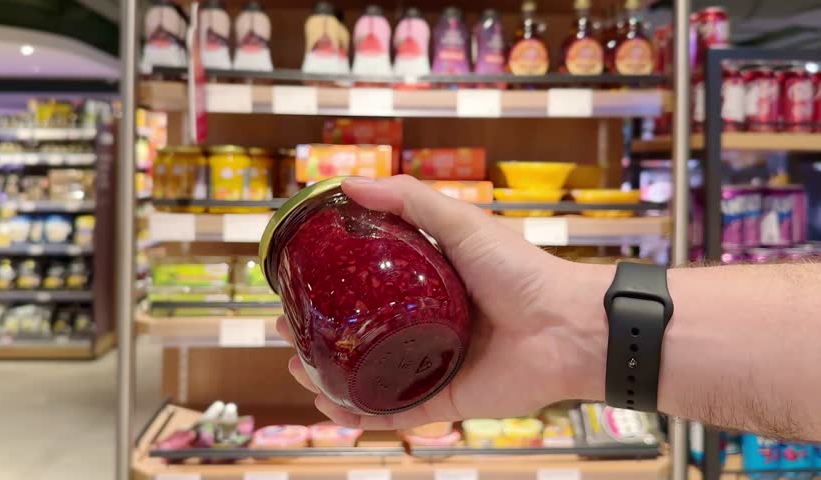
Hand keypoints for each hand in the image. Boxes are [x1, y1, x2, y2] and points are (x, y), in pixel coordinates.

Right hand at [276, 175, 609, 428]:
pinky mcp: (443, 399)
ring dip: (327, 376)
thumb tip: (346, 183)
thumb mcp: (461, 222)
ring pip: (368, 376)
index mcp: (425, 287)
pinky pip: (393, 411)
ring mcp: (431, 364)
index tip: (297, 281)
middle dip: (318, 334)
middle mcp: (423, 326)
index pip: (366, 288)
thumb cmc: (520, 269)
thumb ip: (408, 199)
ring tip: (297, 364)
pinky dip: (358, 413)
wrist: (567, 325)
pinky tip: (328, 404)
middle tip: (287, 325)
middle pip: (359, 334)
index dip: (330, 287)